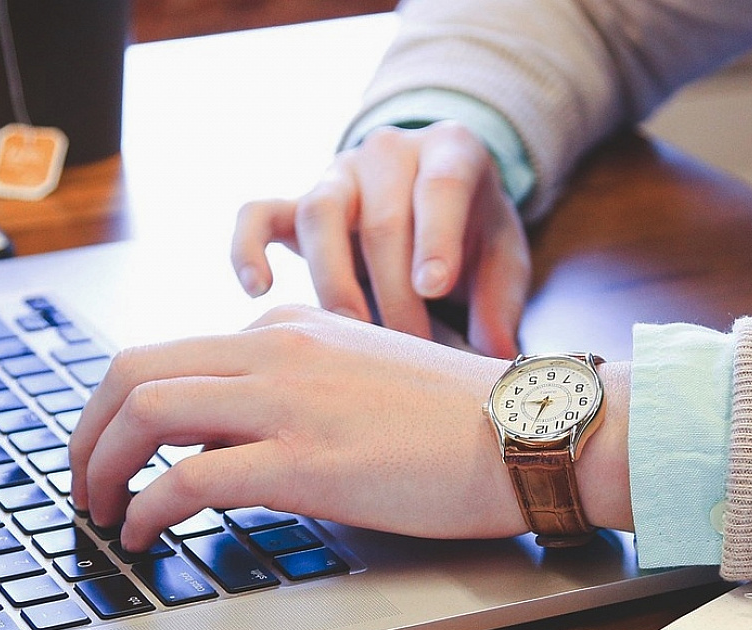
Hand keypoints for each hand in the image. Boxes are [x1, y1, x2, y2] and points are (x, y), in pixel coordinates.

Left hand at [69, 307, 529, 549]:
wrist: (531, 431)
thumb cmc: (463, 422)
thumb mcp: (362, 381)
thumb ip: (295, 395)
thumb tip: (230, 445)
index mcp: (289, 330)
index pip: (170, 355)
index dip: (120, 410)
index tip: (113, 452)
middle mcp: (276, 350)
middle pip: (133, 370)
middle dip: (87, 431)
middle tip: (82, 483)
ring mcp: (287, 402)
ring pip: (145, 412)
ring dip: (100, 467)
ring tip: (100, 513)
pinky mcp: (304, 461)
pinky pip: (188, 478)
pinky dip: (146, 509)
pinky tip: (145, 537)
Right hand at [230, 121, 530, 358]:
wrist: (435, 197)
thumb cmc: (474, 232)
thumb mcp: (503, 256)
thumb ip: (501, 301)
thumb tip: (495, 356)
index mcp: (451, 151)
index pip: (440, 185)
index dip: (436, 237)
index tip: (433, 287)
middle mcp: (389, 152)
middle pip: (381, 218)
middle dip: (394, 292)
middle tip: (410, 349)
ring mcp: (337, 175)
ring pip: (319, 214)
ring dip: (334, 281)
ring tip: (351, 334)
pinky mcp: (295, 203)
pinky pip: (257, 214)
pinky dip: (248, 247)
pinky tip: (258, 290)